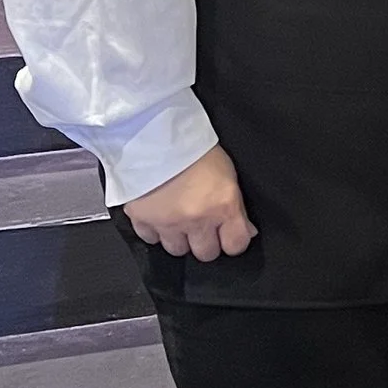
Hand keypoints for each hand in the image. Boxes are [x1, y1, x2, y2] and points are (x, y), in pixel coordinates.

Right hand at [125, 145, 255, 261]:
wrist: (155, 134)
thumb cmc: (194, 148)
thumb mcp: (227, 173)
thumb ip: (236, 207)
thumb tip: (246, 230)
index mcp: (222, 207)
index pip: (235, 245)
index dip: (232, 241)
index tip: (228, 235)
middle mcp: (196, 220)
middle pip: (205, 254)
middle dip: (205, 242)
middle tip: (201, 226)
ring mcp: (167, 222)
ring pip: (177, 250)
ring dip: (179, 238)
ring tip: (178, 219)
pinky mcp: (141, 218)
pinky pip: (150, 238)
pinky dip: (154, 230)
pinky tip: (158, 215)